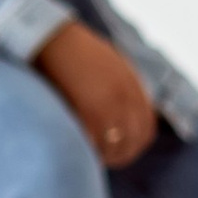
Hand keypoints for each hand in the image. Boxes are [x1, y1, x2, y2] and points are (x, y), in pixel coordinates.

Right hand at [34, 17, 156, 166]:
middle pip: (132, 143)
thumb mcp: (112, 64)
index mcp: (132, 87)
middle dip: (118, 155)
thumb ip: (123, 88)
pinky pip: (93, 144)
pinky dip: (86, 151)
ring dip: (102, 156)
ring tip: (86, 156)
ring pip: (114, 148)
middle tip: (101, 159)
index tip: (119, 150)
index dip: (134, 145)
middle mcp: (125, 98)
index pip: (146, 129)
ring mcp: (108, 107)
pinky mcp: (88, 113)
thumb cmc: (74, 50)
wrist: (51, 38)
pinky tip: (75, 148)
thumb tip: (124, 114)